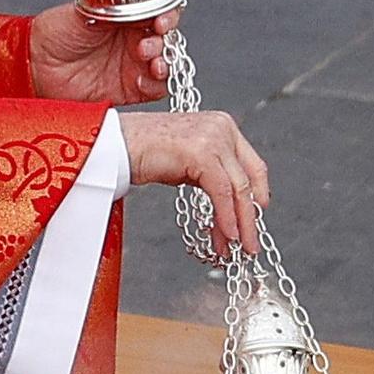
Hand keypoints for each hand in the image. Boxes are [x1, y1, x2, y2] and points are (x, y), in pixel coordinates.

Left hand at [31, 3, 179, 104]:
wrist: (36, 65)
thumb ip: (110, 5)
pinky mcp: (130, 89)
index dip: (167, 15)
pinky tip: (140, 81)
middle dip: (164, 42)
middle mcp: (134, 39)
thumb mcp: (84, 11)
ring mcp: (134, 64)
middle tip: (146, 46)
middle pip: (168, 39)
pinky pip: (155, 89)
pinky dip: (155, 85)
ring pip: (166, 64)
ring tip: (151, 64)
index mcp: (128, 16)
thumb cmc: (56, 33)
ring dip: (165, 64)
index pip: (160, 11)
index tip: (161, 20)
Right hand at [119, 111, 270, 254]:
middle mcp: (222, 127)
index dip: (259, 193)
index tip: (256, 216)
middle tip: (250, 243)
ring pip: (238, 188)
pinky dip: (225, 216)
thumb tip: (229, 207)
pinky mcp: (202, 152)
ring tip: (236, 247)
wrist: (115, 144)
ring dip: (240, 223)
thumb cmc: (144, 153)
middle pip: (248, 178)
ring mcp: (213, 137)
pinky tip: (224, 234)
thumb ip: (212, 175)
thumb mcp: (189, 162)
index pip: (253, 164)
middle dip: (250, 217)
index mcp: (223, 126)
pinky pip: (221, 192)